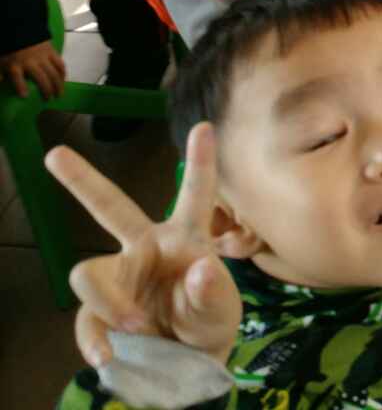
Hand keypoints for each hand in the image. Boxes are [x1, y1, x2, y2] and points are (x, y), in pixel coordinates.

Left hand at [3, 39, 65, 99]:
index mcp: (15, 64)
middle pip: (41, 77)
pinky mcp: (51, 52)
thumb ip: (0, 72)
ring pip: (53, 72)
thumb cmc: (10, 48)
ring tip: (59, 94)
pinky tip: (63, 80)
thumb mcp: (0, 60)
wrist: (20, 29)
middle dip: (46, 90)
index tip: (25, 96)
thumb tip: (0, 82)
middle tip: (48, 99)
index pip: (17, 77)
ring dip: (58, 84)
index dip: (21, 86)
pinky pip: (60, 63)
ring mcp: (43, 57)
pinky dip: (63, 73)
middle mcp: (30, 62)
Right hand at [46, 125, 240, 369]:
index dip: (201, 162)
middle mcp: (146, 247)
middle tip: (55, 153)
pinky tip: (109, 356)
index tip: (205, 125)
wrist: (186, 359)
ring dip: (110, 301)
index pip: (195, 195)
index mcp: (185, 236)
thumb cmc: (207, 319)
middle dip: (82, 179)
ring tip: (139, 324)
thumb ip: (212, 293)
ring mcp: (119, 277)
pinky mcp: (100, 311)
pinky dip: (96, 340)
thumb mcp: (221, 311)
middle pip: (109, 207)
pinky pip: (86, 320)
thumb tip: (201, 270)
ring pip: (88, 272)